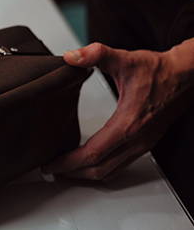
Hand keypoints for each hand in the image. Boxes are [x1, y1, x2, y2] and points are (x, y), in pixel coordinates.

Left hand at [42, 42, 193, 179]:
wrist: (186, 76)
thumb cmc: (159, 71)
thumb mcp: (125, 59)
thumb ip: (97, 54)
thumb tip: (72, 56)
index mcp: (127, 124)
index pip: (92, 154)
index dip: (68, 163)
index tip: (51, 165)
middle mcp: (136, 140)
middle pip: (99, 169)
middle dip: (72, 173)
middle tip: (51, 170)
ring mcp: (142, 145)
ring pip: (110, 171)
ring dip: (85, 174)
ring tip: (65, 170)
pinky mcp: (144, 144)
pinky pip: (119, 166)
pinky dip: (100, 169)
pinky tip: (89, 162)